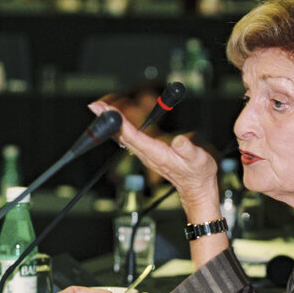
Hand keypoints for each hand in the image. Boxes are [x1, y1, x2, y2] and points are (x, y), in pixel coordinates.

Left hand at [87, 100, 219, 216]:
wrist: (196, 187)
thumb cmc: (197, 173)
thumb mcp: (198, 160)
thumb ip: (188, 150)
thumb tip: (179, 140)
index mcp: (156, 153)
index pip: (132, 135)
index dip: (119, 122)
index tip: (107, 111)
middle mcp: (147, 154)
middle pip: (122, 135)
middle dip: (108, 120)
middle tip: (95, 106)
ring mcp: (146, 154)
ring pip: (123, 137)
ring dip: (111, 123)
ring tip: (100, 109)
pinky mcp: (148, 153)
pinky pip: (129, 139)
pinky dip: (120, 128)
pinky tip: (116, 122)